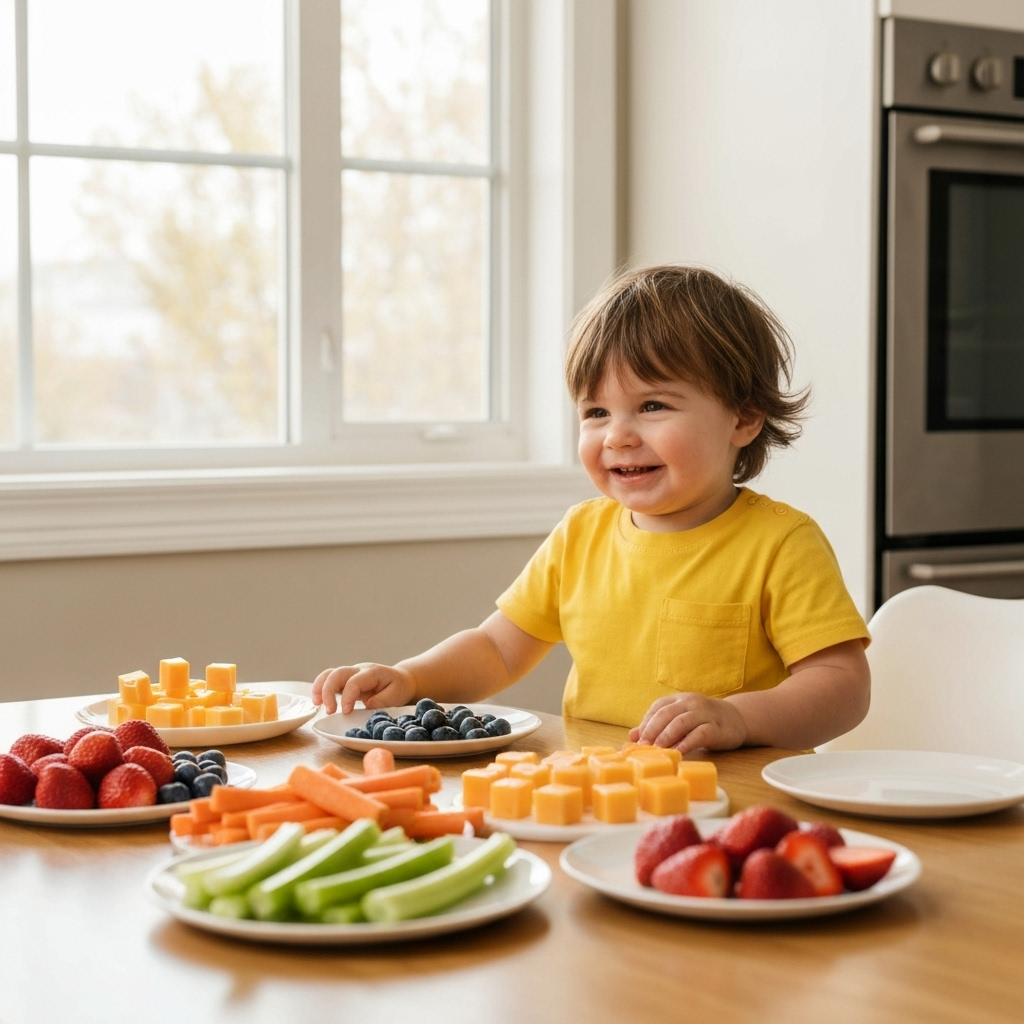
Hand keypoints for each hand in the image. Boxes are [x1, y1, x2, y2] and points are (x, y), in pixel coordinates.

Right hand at [312, 663, 416, 714]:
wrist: (401, 680)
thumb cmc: (398, 688)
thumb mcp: (396, 695)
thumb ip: (382, 700)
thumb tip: (367, 705)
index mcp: (372, 672)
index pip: (354, 681)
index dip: (347, 697)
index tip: (345, 712)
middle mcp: (358, 670)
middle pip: (337, 673)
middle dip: (328, 691)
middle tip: (328, 710)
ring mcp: (351, 674)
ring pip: (329, 674)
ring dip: (319, 688)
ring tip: (316, 704)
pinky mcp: (346, 681)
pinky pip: (329, 681)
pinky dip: (320, 689)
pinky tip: (318, 702)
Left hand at [628, 693, 746, 753]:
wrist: (737, 719)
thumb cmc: (703, 721)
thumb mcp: (680, 719)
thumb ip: (658, 726)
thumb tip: (632, 737)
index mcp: (679, 699)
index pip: (657, 707)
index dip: (646, 723)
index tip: (637, 740)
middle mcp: (690, 703)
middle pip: (666, 714)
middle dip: (652, 730)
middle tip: (643, 747)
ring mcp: (704, 714)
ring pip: (681, 722)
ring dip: (666, 736)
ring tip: (657, 750)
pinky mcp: (717, 728)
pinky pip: (699, 734)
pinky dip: (687, 743)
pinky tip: (678, 753)